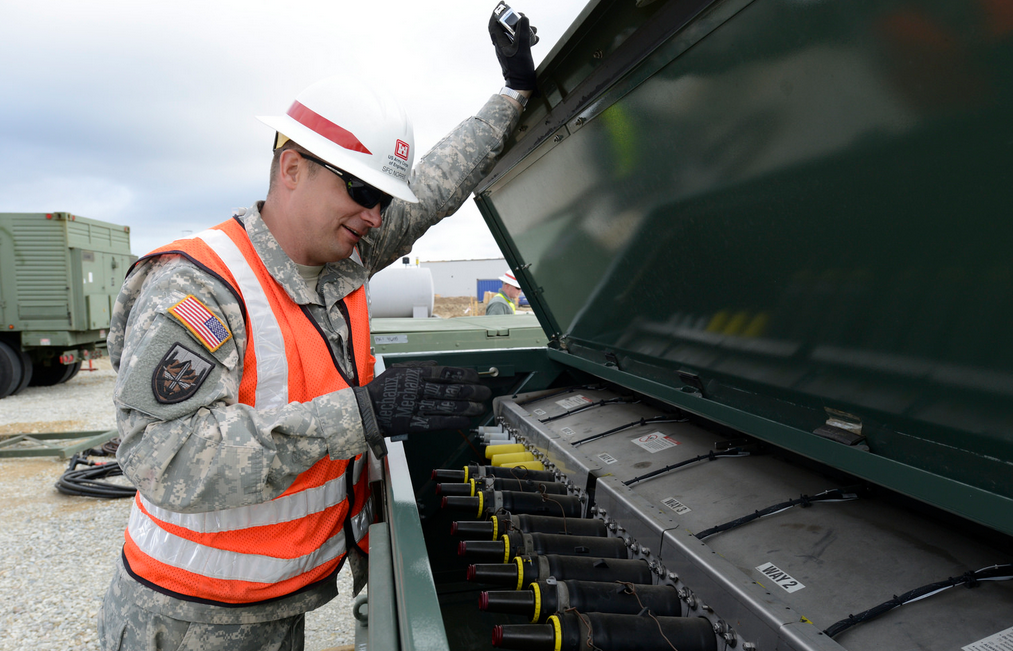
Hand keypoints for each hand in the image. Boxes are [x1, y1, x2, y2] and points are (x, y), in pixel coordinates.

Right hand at [354, 365, 490, 438]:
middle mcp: (421, 389)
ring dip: (469, 406)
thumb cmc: (381, 389)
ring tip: (481, 407)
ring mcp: (419, 406)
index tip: (477, 377)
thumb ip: (419, 367)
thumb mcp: (399, 369)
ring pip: (450, 405)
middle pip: (453, 389)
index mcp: (418, 374)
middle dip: (473, 391)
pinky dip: (455, 421)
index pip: (448, 373)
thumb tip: (437, 365)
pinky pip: (440, 422)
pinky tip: (467, 420)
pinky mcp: (416, 423)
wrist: (365, 410)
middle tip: (485, 393)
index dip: (466, 375)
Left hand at [488, 10, 536, 90]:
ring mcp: (507, 50)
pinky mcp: (513, 54)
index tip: (503, 4)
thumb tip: (523, 18)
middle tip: (523, 17)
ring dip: (523, 29)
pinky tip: (536, 39)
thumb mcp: (522, 47)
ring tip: (534, 29)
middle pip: (504, 26)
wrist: (521, 85)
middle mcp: (501, 45)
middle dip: (515, 20)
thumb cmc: (520, 69)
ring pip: (513, 34)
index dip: (497, 12)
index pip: (494, 23)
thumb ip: (523, 32)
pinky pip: (518, 42)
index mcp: (500, 43)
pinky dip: (526, 38)